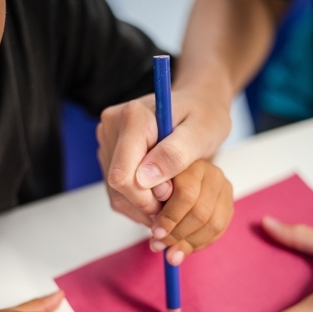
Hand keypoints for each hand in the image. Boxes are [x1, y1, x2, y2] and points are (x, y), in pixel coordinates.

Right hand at [96, 89, 230, 226]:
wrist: (199, 106)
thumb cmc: (204, 117)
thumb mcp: (201, 133)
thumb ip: (176, 154)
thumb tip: (144, 179)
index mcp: (134, 117)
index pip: (122, 175)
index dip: (146, 197)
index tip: (171, 193)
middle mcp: (113, 126)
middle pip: (117, 186)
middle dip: (146, 201)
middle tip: (174, 194)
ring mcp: (108, 140)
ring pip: (115, 192)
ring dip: (142, 204)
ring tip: (169, 193)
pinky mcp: (108, 153)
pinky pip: (116, 192)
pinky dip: (137, 202)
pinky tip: (158, 192)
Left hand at [149, 160, 232, 264]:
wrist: (179, 172)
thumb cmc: (159, 180)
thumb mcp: (149, 182)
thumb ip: (151, 195)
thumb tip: (153, 216)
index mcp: (190, 163)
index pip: (186, 194)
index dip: (170, 217)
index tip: (155, 232)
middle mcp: (211, 173)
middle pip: (200, 212)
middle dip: (177, 234)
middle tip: (158, 245)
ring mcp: (223, 188)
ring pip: (212, 224)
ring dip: (189, 243)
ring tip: (170, 254)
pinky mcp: (228, 203)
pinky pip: (219, 230)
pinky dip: (200, 243)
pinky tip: (184, 248)